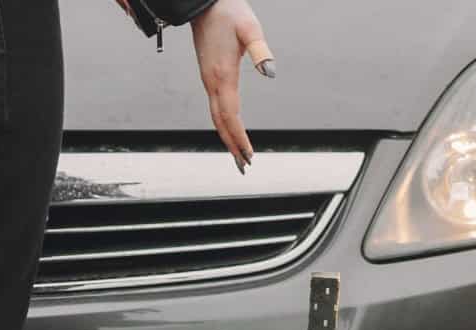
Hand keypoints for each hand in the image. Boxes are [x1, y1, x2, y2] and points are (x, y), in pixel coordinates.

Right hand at [190, 0, 271, 170]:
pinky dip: (224, 123)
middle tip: (244, 167)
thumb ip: (260, 50)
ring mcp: (209, 80)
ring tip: (239, 157)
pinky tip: (231, 130)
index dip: (240, 137)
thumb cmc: (229, 12)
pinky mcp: (210, 76)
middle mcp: (212, 82)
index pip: (231, 116)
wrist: (203, 2)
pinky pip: (216, 107)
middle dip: (232, 145)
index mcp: (222, 76)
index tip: (250, 156)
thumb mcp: (249, 27)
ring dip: (227, 137)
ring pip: (217, 117)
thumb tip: (271, 73)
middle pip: (221, 122)